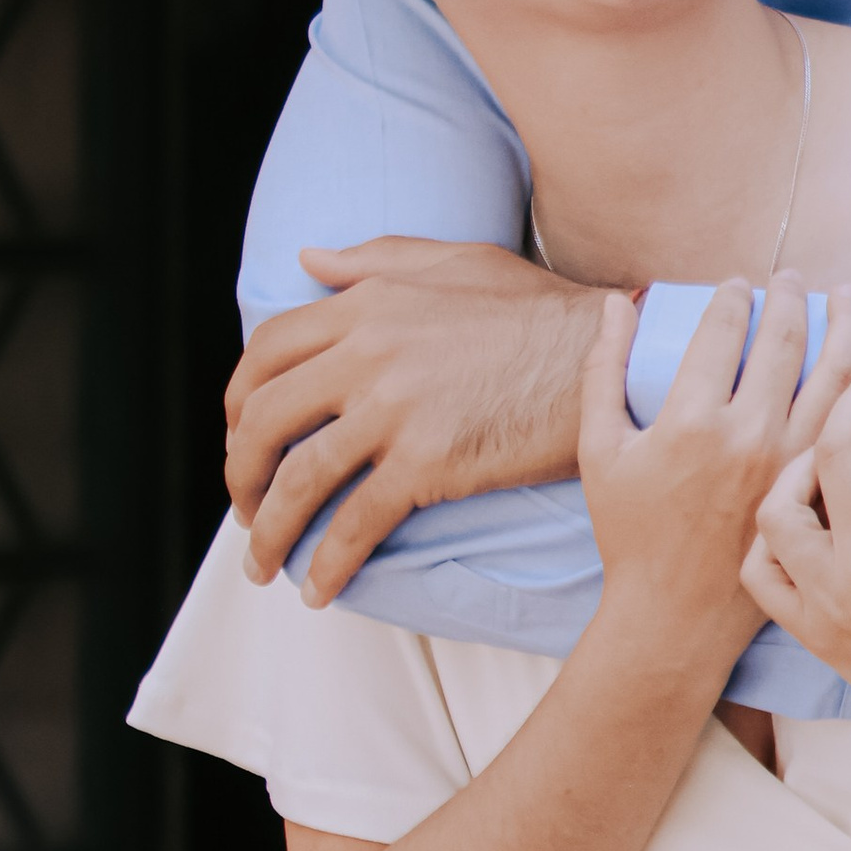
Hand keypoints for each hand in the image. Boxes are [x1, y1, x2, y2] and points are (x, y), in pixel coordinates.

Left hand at [227, 239, 609, 602]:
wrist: (612, 358)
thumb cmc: (541, 312)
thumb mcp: (457, 261)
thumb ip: (375, 259)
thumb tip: (307, 260)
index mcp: (368, 303)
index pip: (266, 352)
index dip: (238, 403)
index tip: (243, 437)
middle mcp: (368, 352)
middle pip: (264, 419)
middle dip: (240, 473)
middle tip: (247, 507)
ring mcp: (395, 409)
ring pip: (298, 479)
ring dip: (268, 531)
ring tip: (264, 564)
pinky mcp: (428, 463)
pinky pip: (355, 523)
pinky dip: (327, 564)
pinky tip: (318, 591)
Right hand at [581, 278, 850, 665]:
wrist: (675, 613)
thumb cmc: (631, 533)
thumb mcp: (600, 449)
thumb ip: (602, 370)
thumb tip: (615, 301)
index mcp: (692, 422)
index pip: (723, 332)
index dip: (732, 297)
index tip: (738, 284)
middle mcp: (751, 438)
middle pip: (786, 342)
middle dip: (792, 297)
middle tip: (794, 278)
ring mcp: (796, 467)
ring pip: (840, 376)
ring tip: (847, 296)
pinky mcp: (826, 495)